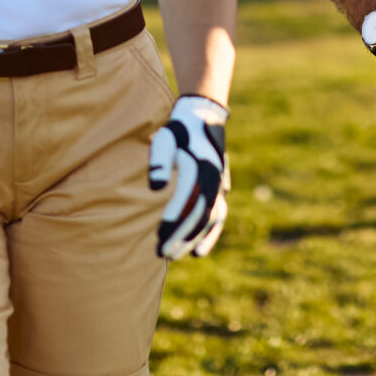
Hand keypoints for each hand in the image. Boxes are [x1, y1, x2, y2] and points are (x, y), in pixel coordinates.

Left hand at [147, 95, 230, 258]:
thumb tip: (156, 187)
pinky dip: (210, 237)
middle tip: (160, 253)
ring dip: (191, 239)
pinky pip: (218, 218)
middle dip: (179, 236)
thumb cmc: (178, 131)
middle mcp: (212, 181)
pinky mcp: (220, 192)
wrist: (204, 119)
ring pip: (207, 220)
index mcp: (199, 168)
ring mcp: (218, 188)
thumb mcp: (166, 139)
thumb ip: (159, 161)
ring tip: (172, 256)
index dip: (173, 218)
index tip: (158, 235)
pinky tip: (198, 253)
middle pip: (197, 215)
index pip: (186, 199)